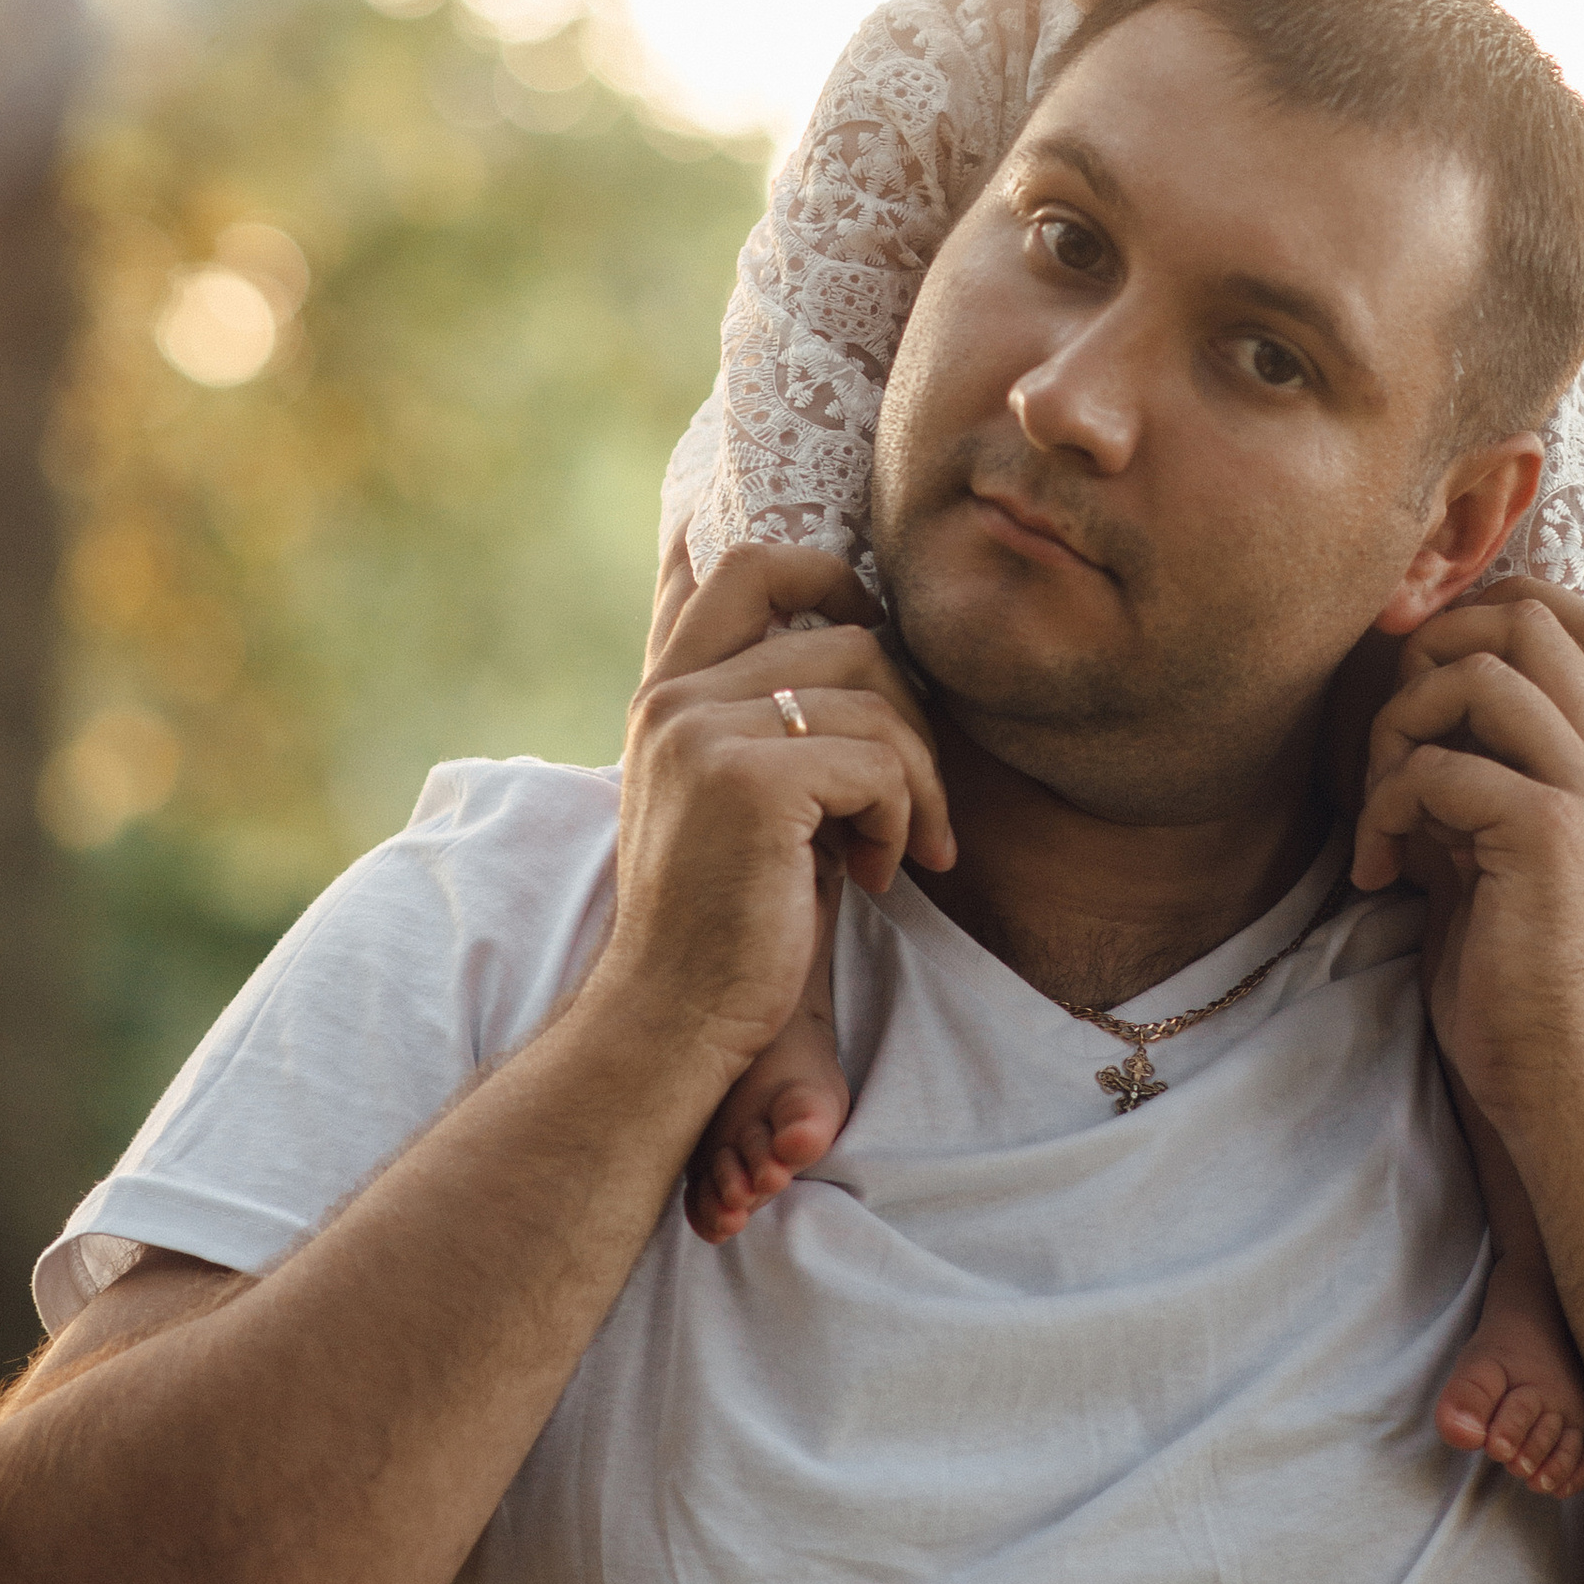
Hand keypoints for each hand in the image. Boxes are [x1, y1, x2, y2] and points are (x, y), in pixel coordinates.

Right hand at [596, 541, 957, 1074]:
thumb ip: (758, 714)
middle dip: (906, 707)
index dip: (817, 564)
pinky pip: (879, 762)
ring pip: (876, 695)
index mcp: (667, 692)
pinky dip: (903, 818)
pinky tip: (881, 873)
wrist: (671, 1018)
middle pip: (843, 626)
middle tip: (912, 791)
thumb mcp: (730, 795)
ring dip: (916, 779)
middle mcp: (675, 697)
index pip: (731, 566)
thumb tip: (841, 626)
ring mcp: (705, 732)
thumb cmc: (725, 916)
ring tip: (899, 848)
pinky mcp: (750, 781)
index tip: (869, 605)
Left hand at [1350, 581, 1583, 1144]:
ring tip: (1382, 809)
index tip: (1424, 677)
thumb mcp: (1499, 858)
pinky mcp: (1549, 833)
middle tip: (1393, 735)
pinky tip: (1379, 873)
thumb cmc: (1522, 985)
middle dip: (1434, 649)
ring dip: (1401, 725)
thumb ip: (1478, 783)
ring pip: (1481, 672)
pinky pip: (1439, 767)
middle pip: (1530, 617)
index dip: (1495, 610)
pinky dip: (1384, 809)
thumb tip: (1411, 723)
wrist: (1570, 1084)